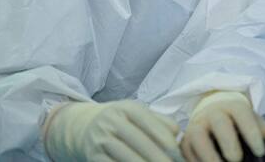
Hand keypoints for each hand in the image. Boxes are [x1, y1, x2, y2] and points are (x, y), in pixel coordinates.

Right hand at [42, 100, 181, 161]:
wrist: (86, 127)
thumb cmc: (122, 121)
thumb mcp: (138, 114)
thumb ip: (160, 121)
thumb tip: (178, 133)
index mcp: (126, 108)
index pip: (147, 120)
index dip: (162, 136)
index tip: (175, 149)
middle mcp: (111, 121)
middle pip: (138, 141)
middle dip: (156, 156)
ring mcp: (101, 140)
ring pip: (126, 156)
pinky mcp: (93, 156)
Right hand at [180, 91, 264, 161]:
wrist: (215, 114)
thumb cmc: (240, 123)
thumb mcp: (259, 125)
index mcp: (233, 106)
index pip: (242, 113)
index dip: (251, 132)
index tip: (260, 151)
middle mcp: (213, 113)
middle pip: (219, 122)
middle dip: (228, 142)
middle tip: (237, 159)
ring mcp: (197, 125)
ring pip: (198, 136)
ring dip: (208, 154)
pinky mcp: (185, 141)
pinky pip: (186, 150)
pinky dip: (196, 161)